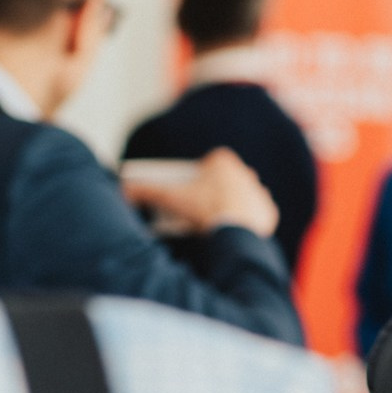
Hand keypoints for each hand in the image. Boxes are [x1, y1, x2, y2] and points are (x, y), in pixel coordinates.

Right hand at [122, 147, 278, 237]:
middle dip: (215, 191)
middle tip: (200, 209)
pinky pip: (258, 214)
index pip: (209, 163)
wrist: (232, 231)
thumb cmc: (201, 208)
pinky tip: (239, 227)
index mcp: (223, 161)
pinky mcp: (268, 212)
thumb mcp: (169, 196)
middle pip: (226, 181)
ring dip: (233, 205)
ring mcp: (259, 193)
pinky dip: (249, 220)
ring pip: (243, 196)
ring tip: (217, 220)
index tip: (190, 191)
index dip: (198, 176)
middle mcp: (246, 173)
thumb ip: (145, 190)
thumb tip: (122, 189)